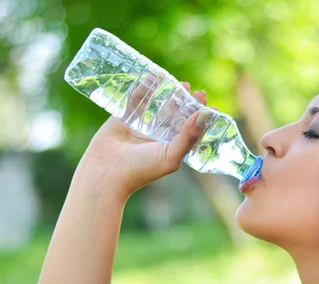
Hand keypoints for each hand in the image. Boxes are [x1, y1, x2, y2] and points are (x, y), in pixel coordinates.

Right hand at [79, 80, 216, 200]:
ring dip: (169, 94)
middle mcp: (158, 137)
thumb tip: (206, 114)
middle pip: (176, 115)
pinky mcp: (124, 118)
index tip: (212, 107)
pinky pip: (136, 100)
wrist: (106, 173)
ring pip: (158, 106)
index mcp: (171, 148)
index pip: (190, 131)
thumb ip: (189, 136)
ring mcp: (141, 126)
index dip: (200, 119)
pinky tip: (153, 76)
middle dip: (187, 103)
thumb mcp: (171, 155)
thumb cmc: (141, 169)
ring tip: (181, 83)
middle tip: (196, 91)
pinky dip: (144, 88)